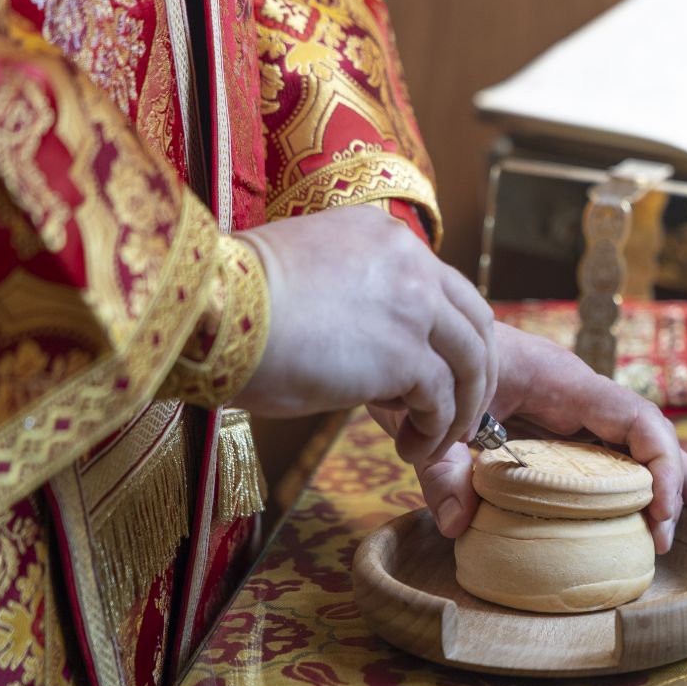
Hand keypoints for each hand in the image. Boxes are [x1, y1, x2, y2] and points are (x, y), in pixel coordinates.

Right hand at [232, 205, 496, 462]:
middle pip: (475, 325)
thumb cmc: (234, 304)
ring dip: (459, 412)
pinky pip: (443, 403)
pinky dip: (435, 432)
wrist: (211, 313)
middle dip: (475, 376)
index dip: (453, 337)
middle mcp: (411, 261)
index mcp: (385, 235)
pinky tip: (412, 449)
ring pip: (470, 366)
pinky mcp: (407, 356)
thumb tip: (366, 343)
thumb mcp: (307, 274)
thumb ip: (352, 292)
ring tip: (433, 443)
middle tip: (460, 415)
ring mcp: (415, 307)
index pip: (446, 288)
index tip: (443, 373)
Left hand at [372, 323, 686, 552]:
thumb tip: (459, 524)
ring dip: (664, 480)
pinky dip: (624, 481)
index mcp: (562, 382)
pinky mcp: (549, 425)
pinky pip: (598, 453)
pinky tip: (638, 511)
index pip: (636, 420)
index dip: (660, 468)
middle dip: (685, 475)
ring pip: (629, 445)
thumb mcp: (429, 420)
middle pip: (647, 436)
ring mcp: (565, 409)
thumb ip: (442, 469)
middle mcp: (576, 394)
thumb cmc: (426, 365)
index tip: (658, 518)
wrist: (408, 334)